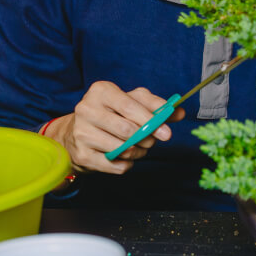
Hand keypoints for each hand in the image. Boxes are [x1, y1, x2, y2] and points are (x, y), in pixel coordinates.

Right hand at [43, 81, 185, 173]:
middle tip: (152, 140)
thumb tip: (179, 112)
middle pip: (127, 129)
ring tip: (139, 147)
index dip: (151, 120)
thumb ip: (155, 106)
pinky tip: (125, 156)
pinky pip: (115, 165)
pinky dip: (127, 164)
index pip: (130, 106)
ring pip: (122, 149)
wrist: (77, 132)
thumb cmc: (111, 113)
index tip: (167, 132)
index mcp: (101, 91)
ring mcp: (81, 133)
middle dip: (147, 138)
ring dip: (138, 151)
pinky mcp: (81, 155)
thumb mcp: (132, 102)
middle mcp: (87, 109)